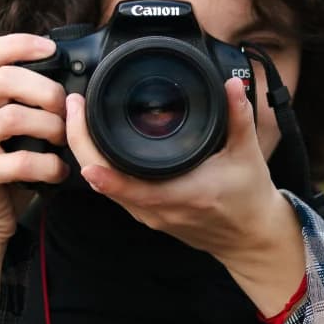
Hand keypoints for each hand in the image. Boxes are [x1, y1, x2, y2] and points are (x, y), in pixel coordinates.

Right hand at [0, 32, 68, 253]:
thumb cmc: (4, 172)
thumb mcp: (13, 132)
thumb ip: (29, 106)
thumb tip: (75, 88)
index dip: (19, 44)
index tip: (50, 49)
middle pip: (4, 79)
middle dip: (45, 90)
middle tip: (64, 109)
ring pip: (12, 117)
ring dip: (49, 126)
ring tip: (63, 140)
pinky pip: (18, 162)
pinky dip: (47, 166)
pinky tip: (58, 172)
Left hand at [63, 75, 305, 308]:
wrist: (249, 239)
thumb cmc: (249, 200)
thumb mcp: (248, 156)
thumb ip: (239, 117)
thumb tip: (233, 84)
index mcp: (183, 195)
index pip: (132, 186)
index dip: (103, 166)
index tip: (84, 134)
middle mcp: (159, 210)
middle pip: (104, 181)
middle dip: (81, 143)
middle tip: (74, 105)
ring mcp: (149, 215)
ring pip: (104, 186)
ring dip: (86, 153)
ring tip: (78, 116)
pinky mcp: (146, 214)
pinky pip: (113, 190)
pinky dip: (98, 166)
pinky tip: (93, 143)